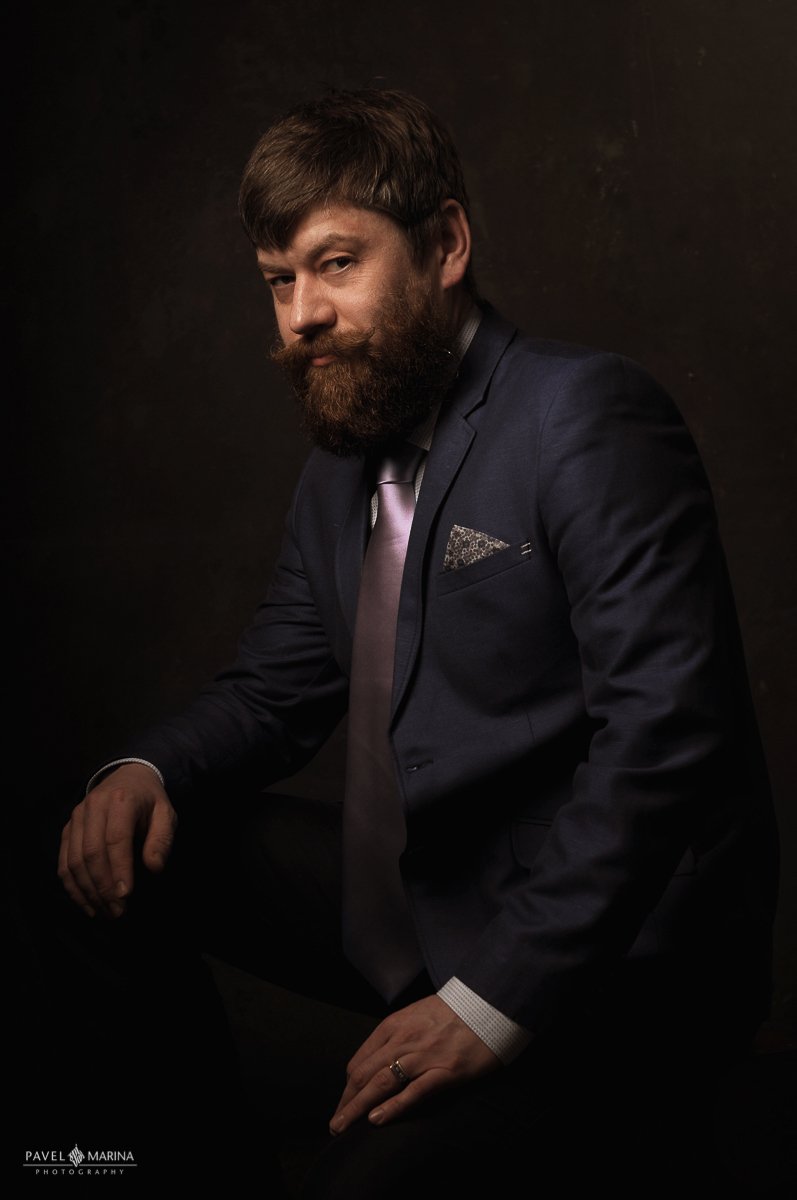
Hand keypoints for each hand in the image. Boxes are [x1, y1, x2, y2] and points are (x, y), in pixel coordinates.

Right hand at [58, 763, 176, 918]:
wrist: (128, 777)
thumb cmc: (149, 801)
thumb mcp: (166, 814)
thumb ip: (162, 839)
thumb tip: (154, 868)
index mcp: (121, 800)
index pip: (116, 839)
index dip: (119, 869)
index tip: (127, 896)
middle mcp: (93, 807)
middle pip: (91, 853)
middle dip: (103, 887)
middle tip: (118, 911)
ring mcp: (76, 818)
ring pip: (73, 861)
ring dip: (87, 892)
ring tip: (105, 912)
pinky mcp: (67, 830)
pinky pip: (63, 862)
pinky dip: (72, 887)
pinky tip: (87, 905)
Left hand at [329, 995, 499, 1133]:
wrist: (489, 1004)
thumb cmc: (453, 1012)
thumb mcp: (415, 1016)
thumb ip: (396, 1036)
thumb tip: (378, 1061)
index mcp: (393, 1026)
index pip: (360, 1062)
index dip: (347, 1088)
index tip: (343, 1106)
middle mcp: (403, 1040)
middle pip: (363, 1075)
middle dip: (346, 1103)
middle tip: (336, 1125)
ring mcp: (423, 1056)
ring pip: (380, 1084)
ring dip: (357, 1109)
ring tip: (343, 1128)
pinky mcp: (445, 1071)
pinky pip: (413, 1092)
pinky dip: (392, 1107)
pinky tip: (377, 1120)